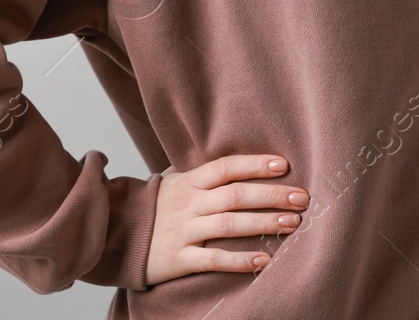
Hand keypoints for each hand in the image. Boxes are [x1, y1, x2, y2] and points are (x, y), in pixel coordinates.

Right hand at [144, 154, 308, 285]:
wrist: (116, 236)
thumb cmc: (155, 207)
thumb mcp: (174, 181)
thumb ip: (202, 172)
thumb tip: (240, 159)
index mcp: (189, 181)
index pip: (226, 167)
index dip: (254, 164)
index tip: (284, 164)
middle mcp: (188, 203)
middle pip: (235, 195)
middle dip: (272, 195)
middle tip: (302, 198)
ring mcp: (183, 231)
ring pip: (229, 225)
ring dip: (264, 223)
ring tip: (293, 224)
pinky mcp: (178, 259)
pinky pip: (213, 259)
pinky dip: (240, 260)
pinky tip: (264, 261)